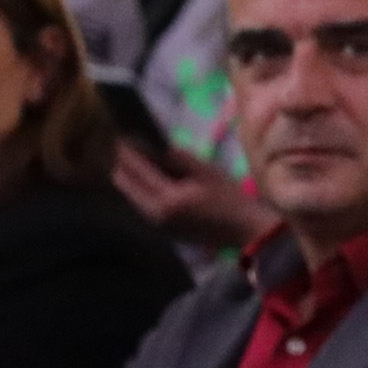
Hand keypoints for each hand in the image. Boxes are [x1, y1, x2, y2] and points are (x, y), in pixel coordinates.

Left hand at [114, 142, 273, 253]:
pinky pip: (141, 204)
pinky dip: (142, 190)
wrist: (244, 231)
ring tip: (142, 162)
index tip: (123, 136)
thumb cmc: (231, 199)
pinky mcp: (162, 228)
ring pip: (130, 194)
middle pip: (123, 183)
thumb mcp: (208, 172)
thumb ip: (179, 157)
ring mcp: (156, 223)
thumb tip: (156, 145)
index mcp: (168, 198)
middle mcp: (155, 213)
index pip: (136, 169)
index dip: (126, 150)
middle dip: (123, 163)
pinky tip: (154, 181)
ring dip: (132, 177)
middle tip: (130, 148)